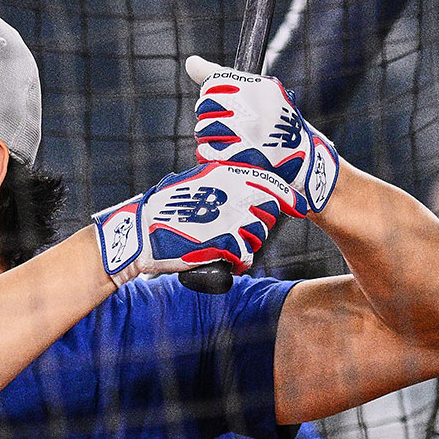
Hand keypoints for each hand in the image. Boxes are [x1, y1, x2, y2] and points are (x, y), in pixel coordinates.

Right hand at [92, 162, 305, 285]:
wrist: (140, 234)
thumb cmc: (160, 209)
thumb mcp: (188, 183)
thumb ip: (212, 180)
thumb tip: (230, 179)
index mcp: (225, 174)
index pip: (270, 183)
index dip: (287, 197)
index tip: (297, 207)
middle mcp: (232, 193)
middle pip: (268, 211)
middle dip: (261, 224)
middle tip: (244, 233)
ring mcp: (229, 218)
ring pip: (258, 234)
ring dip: (249, 244)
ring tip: (231, 249)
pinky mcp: (223, 243)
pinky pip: (246, 255)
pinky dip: (241, 262)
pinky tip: (231, 264)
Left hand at [187, 56, 338, 212]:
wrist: (300, 158)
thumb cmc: (273, 120)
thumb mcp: (255, 90)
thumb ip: (218, 76)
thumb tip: (190, 62)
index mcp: (255, 87)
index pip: (213, 85)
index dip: (216, 95)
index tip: (228, 103)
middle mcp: (249, 107)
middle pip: (205, 107)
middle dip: (213, 116)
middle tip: (234, 124)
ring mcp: (242, 133)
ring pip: (204, 130)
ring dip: (213, 136)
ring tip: (236, 140)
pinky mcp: (235, 156)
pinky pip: (207, 151)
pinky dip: (214, 154)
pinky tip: (232, 154)